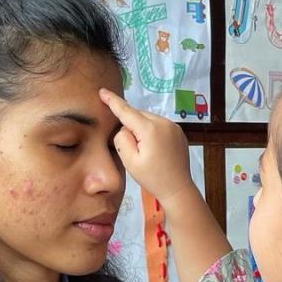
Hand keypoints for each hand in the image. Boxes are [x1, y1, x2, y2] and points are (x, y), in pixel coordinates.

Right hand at [99, 89, 193, 209]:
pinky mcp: (178, 131)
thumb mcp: (130, 162)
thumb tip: (124, 126)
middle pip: (138, 115)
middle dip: (131, 126)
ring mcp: (173, 126)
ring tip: (147, 152)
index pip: (127, 111)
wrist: (178, 189)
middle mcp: (163, 122)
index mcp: (150, 129)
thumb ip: (122, 139)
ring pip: (149, 119)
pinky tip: (156, 150)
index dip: (113, 101)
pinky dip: (153, 132)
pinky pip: (159, 125)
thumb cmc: (153, 179)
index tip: (102, 91)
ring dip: (142, 129)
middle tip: (135, 150)